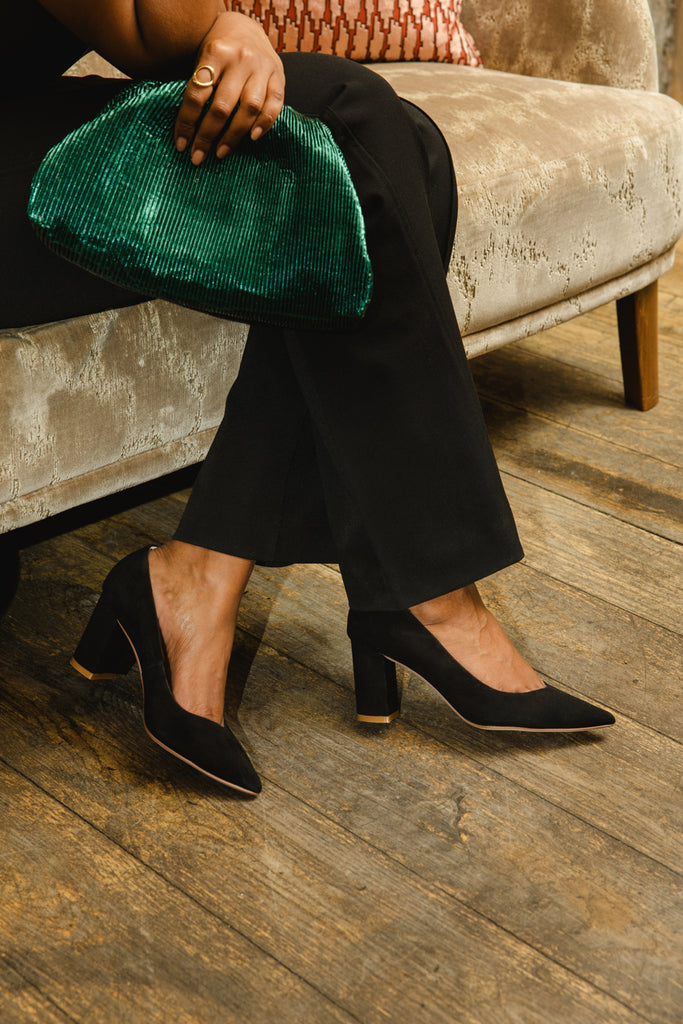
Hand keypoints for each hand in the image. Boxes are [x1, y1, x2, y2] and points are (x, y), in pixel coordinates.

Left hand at [174, 12, 284, 163]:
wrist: (246, 30)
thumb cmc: (218, 52)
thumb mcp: (202, 58)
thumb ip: (198, 87)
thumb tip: (186, 131)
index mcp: (216, 51)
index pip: (197, 94)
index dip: (187, 122)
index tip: (181, 144)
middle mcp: (240, 58)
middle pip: (223, 106)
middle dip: (208, 135)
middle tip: (198, 156)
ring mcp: (262, 67)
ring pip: (249, 108)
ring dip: (234, 136)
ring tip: (221, 152)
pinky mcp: (279, 76)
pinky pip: (274, 105)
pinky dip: (264, 123)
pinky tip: (253, 138)